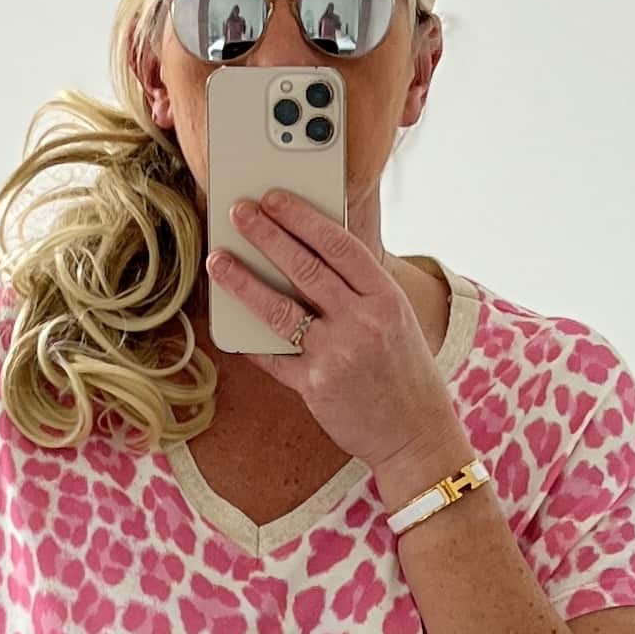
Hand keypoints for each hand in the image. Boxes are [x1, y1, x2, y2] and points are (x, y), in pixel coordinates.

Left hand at [205, 191, 458, 474]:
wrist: (416, 435)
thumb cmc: (405, 374)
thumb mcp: (396, 320)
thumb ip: (359, 291)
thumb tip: (308, 257)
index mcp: (386, 297)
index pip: (339, 244)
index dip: (301, 217)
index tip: (274, 198)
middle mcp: (363, 321)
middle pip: (305, 267)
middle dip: (266, 234)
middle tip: (238, 212)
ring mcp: (338, 354)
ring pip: (280, 307)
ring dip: (243, 281)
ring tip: (218, 261)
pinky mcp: (315, 385)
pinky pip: (273, 356)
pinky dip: (250, 340)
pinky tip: (230, 323)